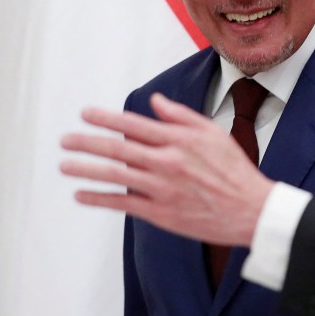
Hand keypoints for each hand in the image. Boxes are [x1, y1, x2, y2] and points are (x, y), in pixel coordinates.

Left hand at [60, 93, 273, 245]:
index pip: (134, 124)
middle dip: (87, 142)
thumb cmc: (234, 169)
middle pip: (118, 148)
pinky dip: (99, 198)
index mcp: (180, 140)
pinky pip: (123, 203)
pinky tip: (82, 194)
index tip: (86, 113)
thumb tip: (155, 102)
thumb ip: (181, 116)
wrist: (249, 208)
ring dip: (86, 169)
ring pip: (116, 175)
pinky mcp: (161, 212)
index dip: (106, 118)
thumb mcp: (213, 133)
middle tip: (66, 139)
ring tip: (65, 165)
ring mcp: (162, 188)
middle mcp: (168, 162)